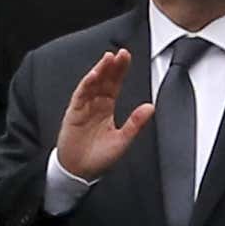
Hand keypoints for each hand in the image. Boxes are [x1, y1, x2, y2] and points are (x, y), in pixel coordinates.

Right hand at [55, 49, 154, 181]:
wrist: (79, 172)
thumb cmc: (99, 158)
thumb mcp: (122, 140)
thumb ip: (135, 123)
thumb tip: (151, 107)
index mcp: (107, 108)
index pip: (115, 84)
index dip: (120, 71)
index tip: (127, 57)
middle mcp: (95, 104)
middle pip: (104, 80)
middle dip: (112, 66)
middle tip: (121, 53)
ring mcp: (84, 107)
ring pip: (92, 84)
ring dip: (100, 70)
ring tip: (108, 58)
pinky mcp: (73, 112)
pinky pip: (80, 95)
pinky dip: (87, 84)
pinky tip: (94, 75)